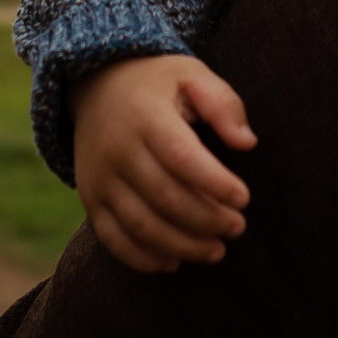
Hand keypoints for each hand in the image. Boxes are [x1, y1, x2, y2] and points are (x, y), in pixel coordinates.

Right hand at [74, 55, 257, 272]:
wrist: (96, 86)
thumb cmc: (157, 84)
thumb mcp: (191, 74)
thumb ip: (222, 103)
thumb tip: (246, 143)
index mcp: (145, 116)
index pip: (181, 157)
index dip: (214, 182)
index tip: (244, 198)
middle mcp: (117, 150)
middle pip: (164, 197)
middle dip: (206, 219)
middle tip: (238, 228)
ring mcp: (99, 178)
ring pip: (140, 225)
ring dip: (182, 246)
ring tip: (217, 250)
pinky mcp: (90, 199)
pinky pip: (113, 239)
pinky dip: (143, 258)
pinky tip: (174, 262)